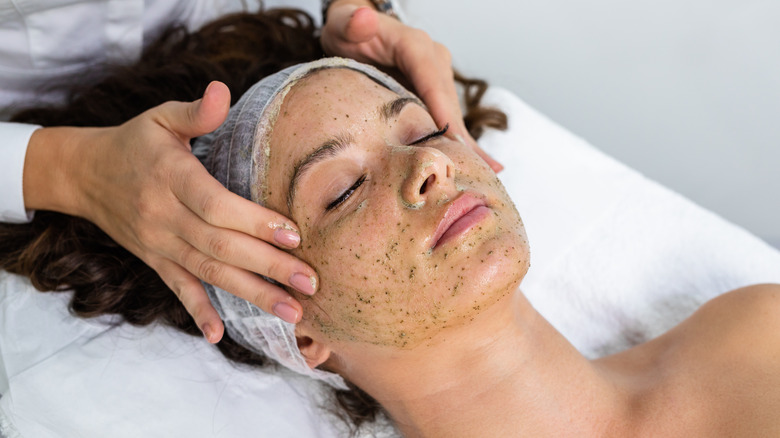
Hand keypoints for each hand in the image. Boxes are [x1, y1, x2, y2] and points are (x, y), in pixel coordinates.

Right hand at [23, 82, 316, 342]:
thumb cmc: (135, 142)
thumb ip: (195, 111)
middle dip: (268, 267)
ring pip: (208, 274)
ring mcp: (158, 244)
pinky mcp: (155, 261)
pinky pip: (177, 290)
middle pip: (220, 247)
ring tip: (292, 313)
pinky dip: (198, 313)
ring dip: (252, 295)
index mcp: (171, 178)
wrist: (84, 174)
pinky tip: (220, 335)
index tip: (294, 235)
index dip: (254, 222)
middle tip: (310, 283)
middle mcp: (164, 216)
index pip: (216, 205)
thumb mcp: (160, 117)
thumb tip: (223, 90)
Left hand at [321, 2, 502, 171]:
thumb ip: (350, 23)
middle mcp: (434, 61)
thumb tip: (362, 19)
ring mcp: (437, 78)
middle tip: (470, 171)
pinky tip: (485, 165)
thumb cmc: (347, 30)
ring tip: (483, 175)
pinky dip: (463, 142)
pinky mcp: (435, 94)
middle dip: (460, 138)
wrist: (353, 31)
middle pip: (449, 104)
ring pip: (453, 114)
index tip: (452, 140)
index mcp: (415, 46)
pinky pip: (450, 119)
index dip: (443, 111)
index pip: (432, 81)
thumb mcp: (342, 25)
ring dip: (465, 145)